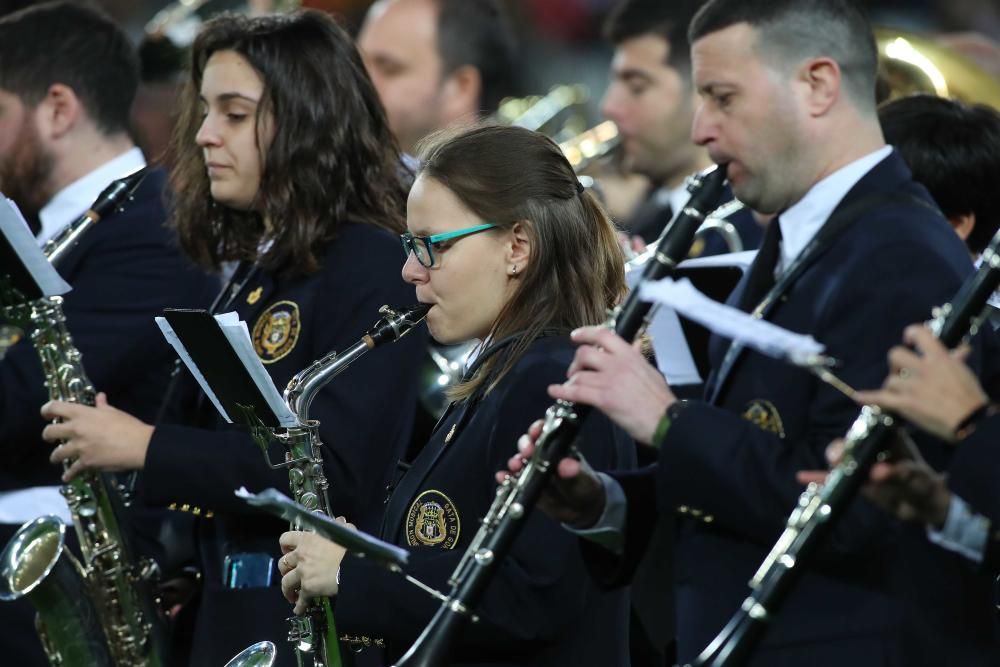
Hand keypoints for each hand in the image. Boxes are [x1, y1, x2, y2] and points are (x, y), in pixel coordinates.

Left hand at [41, 392, 153, 480]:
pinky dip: (69, 475)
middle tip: (51, 438)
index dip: (46, 410)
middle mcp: (76, 429)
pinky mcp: (85, 462)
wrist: (139, 445)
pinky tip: (67, 477)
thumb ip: (102, 406)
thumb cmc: (128, 425)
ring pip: (56, 454)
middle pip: (49, 432)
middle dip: (48, 435)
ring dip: (56, 456)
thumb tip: (100, 397)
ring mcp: (79, 447)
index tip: (46, 415)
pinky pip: (72, 470)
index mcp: (82, 414)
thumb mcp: (114, 412)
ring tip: (57, 458)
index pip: (55, 407)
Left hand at [278, 522, 353, 614]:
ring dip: (287, 589)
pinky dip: (299, 606)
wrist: (354, 564)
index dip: (285, 546)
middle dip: (285, 570)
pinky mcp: (308, 588)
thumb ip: (340, 525)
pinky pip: (300, 600)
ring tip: (292, 595)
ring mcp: (302, 572)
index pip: (285, 539)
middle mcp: (300, 555)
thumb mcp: (345, 530)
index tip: (287, 551)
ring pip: (285, 583)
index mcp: (307, 539)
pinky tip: (300, 610)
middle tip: (291, 574)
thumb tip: (340, 521)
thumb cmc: (350, 544)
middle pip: (282, 563)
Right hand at [495, 419, 606, 528]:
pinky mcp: (526, 485)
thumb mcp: (581, 480)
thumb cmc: (585, 488)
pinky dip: (506, 477)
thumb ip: (572, 473)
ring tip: (515, 466)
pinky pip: (513, 479)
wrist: (581, 511)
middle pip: (530, 443)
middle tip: (527, 452)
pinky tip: (501, 477)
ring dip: (515, 461)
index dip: (540, 428)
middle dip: (525, 445)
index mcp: (560, 447)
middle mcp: (544, 455)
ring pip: (520, 460)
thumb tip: (568, 466)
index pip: (548, 432)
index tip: (536, 431)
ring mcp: (534, 469)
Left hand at [547, 326, 674, 444]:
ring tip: (570, 387)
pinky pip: (576, 392)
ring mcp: (610, 381)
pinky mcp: (604, 399)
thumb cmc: (660, 399)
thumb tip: (634, 345)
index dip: (585, 333)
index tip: (576, 336)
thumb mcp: (650, 370)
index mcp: (630, 355)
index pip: (603, 335)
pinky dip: (562, 391)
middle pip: (585, 354)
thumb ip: (637, 357)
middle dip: (575, 363)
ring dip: (570, 381)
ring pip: (579, 374)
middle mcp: (618, 364)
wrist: (667, 420)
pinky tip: (555, 391)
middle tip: (575, 372)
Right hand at [797, 436, 950, 528]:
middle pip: (849, 443)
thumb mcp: (919, 479)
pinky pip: (835, 479)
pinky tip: (802, 477)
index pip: (868, 429)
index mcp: (887, 438)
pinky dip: (819, 478)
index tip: (854, 440)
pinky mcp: (855, 482)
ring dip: (833, 461)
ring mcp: (861, 465)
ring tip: (832, 466)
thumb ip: (902, 474)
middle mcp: (870, 448)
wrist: (925, 507)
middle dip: (840, 449)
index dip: (857, 431)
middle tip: (838, 460)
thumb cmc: (926, 485)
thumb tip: (880, 472)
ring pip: (840, 458)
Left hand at [855, 324, 987, 441]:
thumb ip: (957, 360)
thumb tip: (961, 350)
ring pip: (890, 380)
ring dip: (892, 387)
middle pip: (895, 354)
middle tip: (901, 372)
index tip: (909, 340)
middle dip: (896, 363)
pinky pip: (881, 398)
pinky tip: (858, 396)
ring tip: (900, 393)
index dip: (911, 334)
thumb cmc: (971, 398)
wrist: (968, 422)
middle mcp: (922, 369)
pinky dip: (868, 397)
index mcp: (939, 358)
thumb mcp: (965, 374)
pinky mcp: (904, 403)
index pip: (920, 334)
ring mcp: (911, 386)